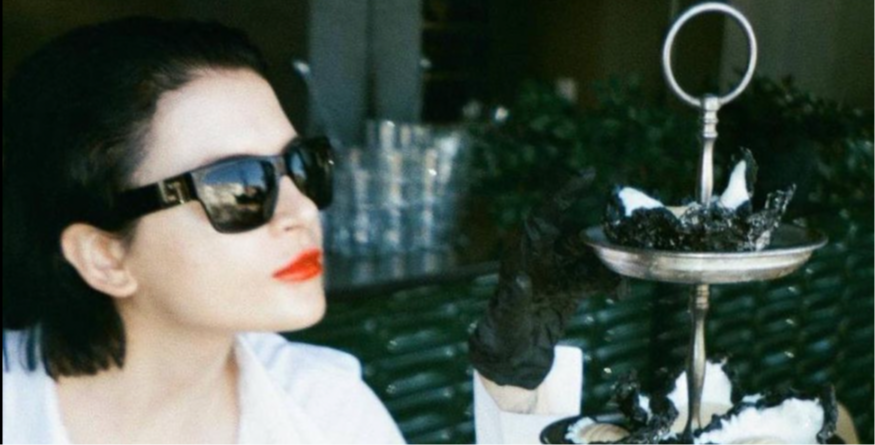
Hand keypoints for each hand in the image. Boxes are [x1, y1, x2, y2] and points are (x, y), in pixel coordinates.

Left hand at [469, 172, 619, 389]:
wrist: (511, 356)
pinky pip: (597, 278)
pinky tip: (621, 293)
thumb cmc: (502, 331)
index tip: (588, 175)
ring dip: (612, 264)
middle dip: (603, 236)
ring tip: (625, 277)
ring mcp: (559, 270)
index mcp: (524, 251)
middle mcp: (544, 255)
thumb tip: (520, 279)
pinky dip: (611, 283)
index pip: (546, 215)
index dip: (566, 193)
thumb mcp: (507, 316)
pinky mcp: (572, 288)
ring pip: (592, 257)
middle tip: (628, 238)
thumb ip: (514, 298)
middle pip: (578, 235)